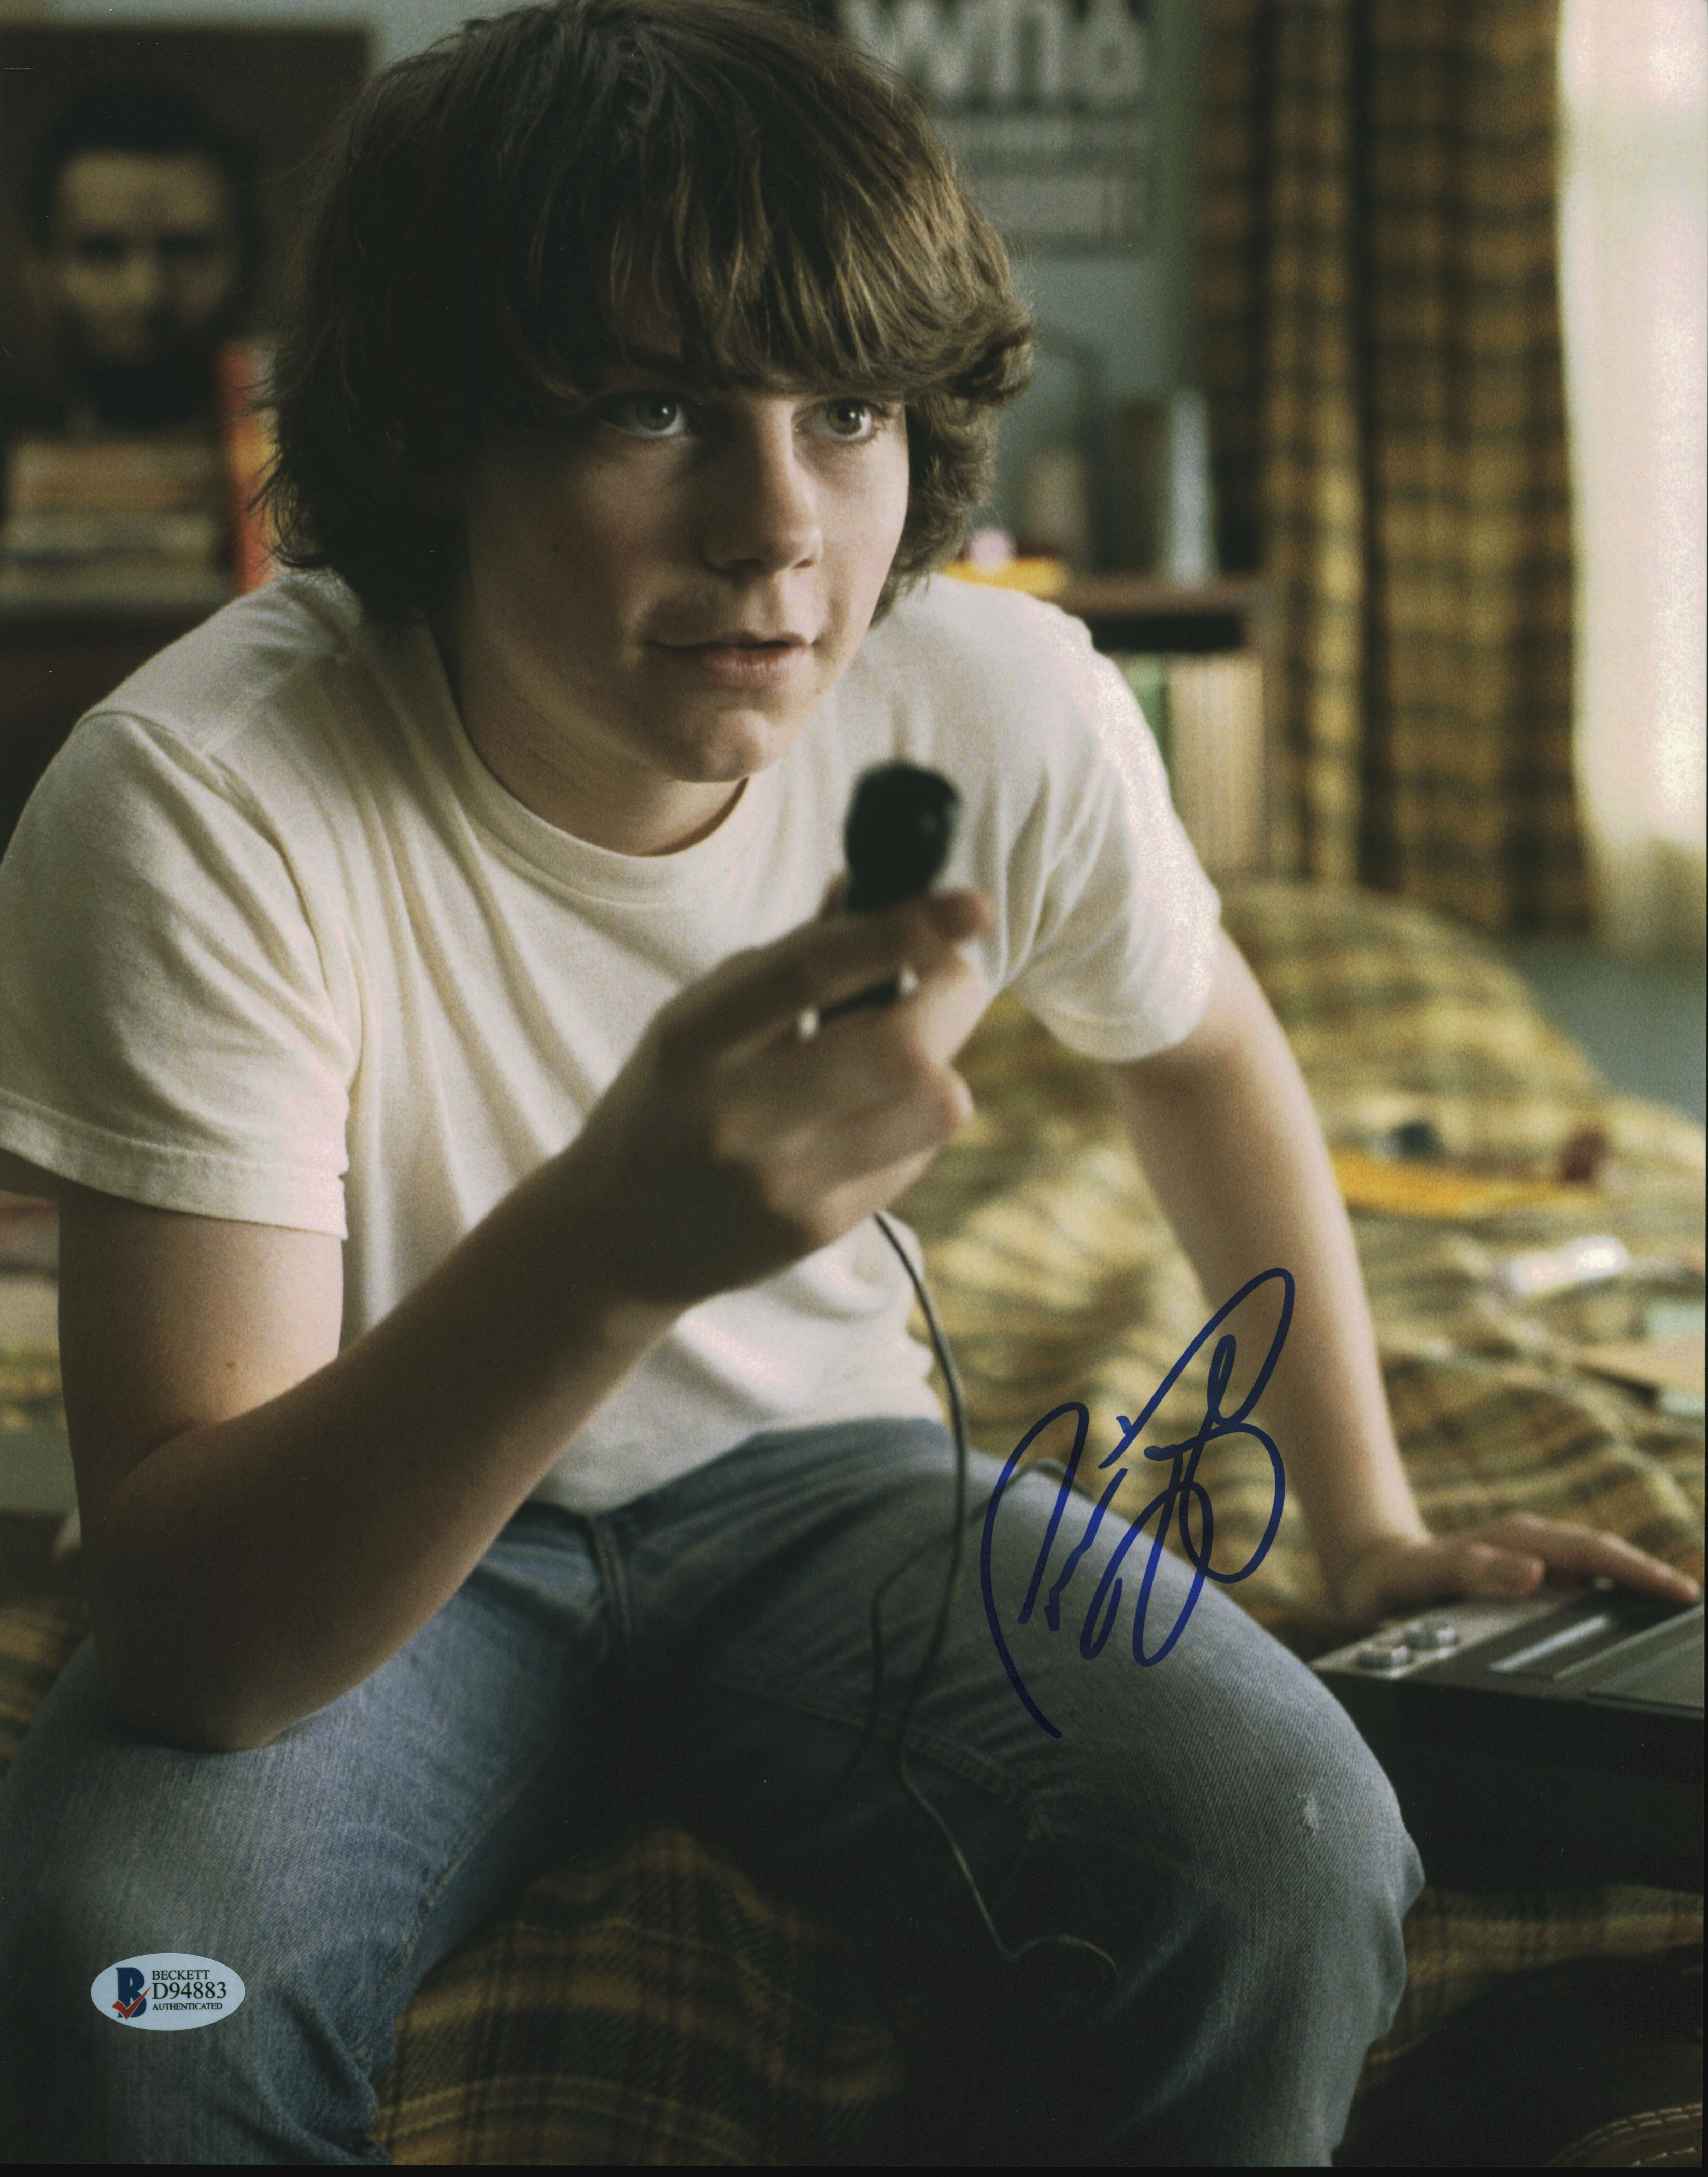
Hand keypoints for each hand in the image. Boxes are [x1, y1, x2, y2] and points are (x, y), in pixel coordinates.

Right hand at [556, 888, 991, 1309]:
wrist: (616, 1236)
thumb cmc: (673, 1098)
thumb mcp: (701, 1017)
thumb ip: (789, 957)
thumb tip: (881, 887)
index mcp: (694, 1040)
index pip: (811, 971)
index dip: (901, 931)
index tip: (966, 904)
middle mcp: (737, 1116)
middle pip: (898, 1047)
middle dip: (951, 994)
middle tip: (951, 972)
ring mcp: (782, 1182)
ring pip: (931, 1105)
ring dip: (944, 1060)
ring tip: (911, 1050)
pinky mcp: (819, 1229)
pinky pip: (915, 1154)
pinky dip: (915, 1117)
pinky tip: (874, 1111)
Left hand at [1332, 1513, 1700, 1630]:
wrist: (1372, 1575)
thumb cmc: (1401, 1576)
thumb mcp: (1431, 1574)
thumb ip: (1476, 1571)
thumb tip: (1538, 1573)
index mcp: (1515, 1541)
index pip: (1590, 1554)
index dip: (1636, 1572)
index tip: (1678, 1591)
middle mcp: (1529, 1547)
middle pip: (1601, 1557)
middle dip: (1648, 1575)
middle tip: (1690, 1601)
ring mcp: (1530, 1560)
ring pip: (1594, 1568)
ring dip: (1632, 1583)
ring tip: (1672, 1609)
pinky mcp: (1525, 1576)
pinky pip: (1576, 1581)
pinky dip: (1607, 1593)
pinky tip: (1628, 1616)